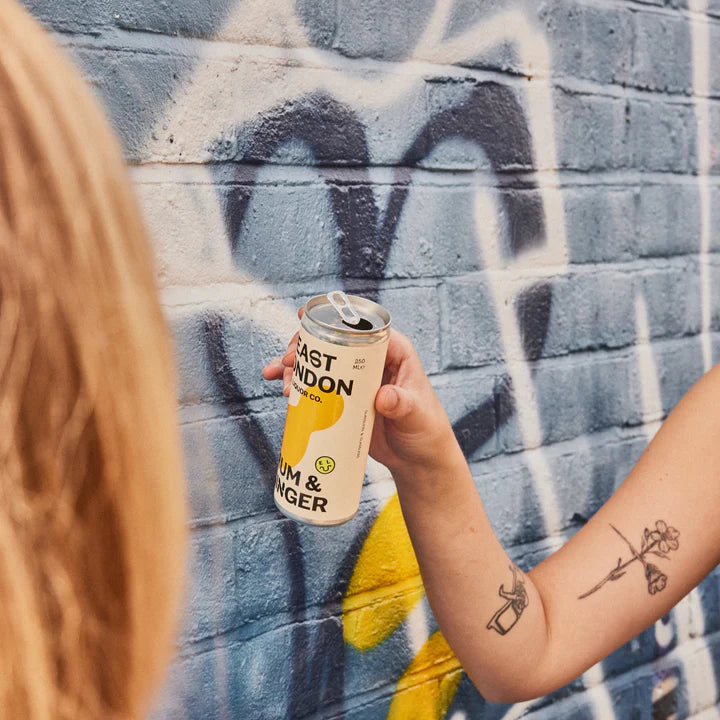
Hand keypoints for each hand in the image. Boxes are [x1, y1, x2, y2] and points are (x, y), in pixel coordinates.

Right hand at [262, 311, 460, 474]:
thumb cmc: (426, 431)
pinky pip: (317, 387)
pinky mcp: (343, 400)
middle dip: (307, 346)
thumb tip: (384, 396)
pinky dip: (299, 385)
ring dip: (297, 366)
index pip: (363, 327)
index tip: (309, 319)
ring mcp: (355, 381)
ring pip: (321, 364)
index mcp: (394, 353)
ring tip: (281, 378)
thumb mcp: (416, 416)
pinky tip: (281, 388)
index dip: (334, 319)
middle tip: (289, 359)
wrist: (417, 460)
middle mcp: (371, 362)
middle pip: (334, 342)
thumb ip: (403, 404)